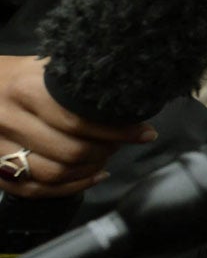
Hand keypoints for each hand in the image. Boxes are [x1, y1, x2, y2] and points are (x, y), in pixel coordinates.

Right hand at [0, 54, 152, 198]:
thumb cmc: (17, 77)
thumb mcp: (45, 68)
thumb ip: (79, 84)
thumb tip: (130, 96)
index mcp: (27, 90)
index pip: (80, 120)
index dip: (118, 131)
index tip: (143, 133)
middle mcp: (9, 119)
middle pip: (70, 151)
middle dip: (105, 151)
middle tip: (120, 144)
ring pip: (54, 174)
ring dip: (89, 171)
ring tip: (105, 158)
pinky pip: (34, 189)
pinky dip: (68, 188)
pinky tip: (90, 177)